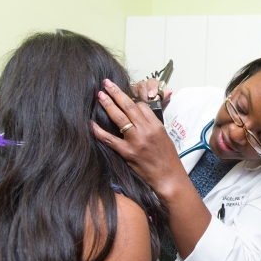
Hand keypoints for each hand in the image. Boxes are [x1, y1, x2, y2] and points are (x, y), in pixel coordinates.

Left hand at [92, 79, 183, 193]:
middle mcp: (146, 130)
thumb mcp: (164, 137)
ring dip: (108, 104)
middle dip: (116, 93)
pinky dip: (98, 130)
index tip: (123, 95)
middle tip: (106, 83)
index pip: (142, 105)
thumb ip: (153, 124)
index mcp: (156, 125)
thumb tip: (141, 114)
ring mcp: (136, 141)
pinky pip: (110, 139)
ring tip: (100, 95)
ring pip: (119, 118)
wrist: (169, 177)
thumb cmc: (168, 159)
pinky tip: (91, 123)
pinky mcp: (128, 153)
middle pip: (129, 106)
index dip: (131, 99)